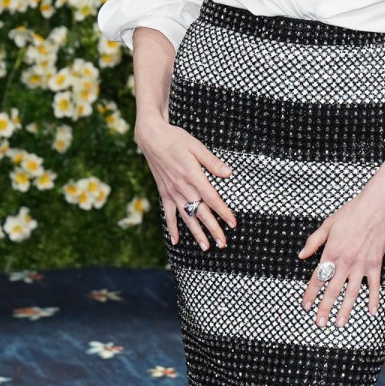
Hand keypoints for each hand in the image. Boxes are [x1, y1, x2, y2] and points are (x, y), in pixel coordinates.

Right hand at [134, 116, 235, 248]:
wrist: (151, 138)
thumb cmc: (176, 139)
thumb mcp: (196, 146)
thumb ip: (212, 162)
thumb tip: (229, 173)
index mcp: (193, 176)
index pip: (212, 199)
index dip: (223, 212)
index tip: (233, 224)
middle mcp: (182, 188)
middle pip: (201, 213)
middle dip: (213, 229)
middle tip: (223, 244)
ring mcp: (172, 193)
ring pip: (187, 217)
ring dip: (196, 233)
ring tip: (206, 247)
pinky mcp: (164, 193)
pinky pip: (168, 214)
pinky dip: (172, 228)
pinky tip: (176, 241)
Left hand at [299, 183, 384, 328]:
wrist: (375, 207)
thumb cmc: (350, 214)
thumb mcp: (327, 225)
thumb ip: (313, 242)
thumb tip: (301, 256)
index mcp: (331, 253)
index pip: (317, 278)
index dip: (310, 294)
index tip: (306, 306)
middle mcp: (345, 262)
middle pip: (332, 290)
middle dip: (325, 308)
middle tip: (320, 324)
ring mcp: (361, 265)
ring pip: (352, 292)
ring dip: (345, 309)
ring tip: (340, 323)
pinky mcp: (375, 264)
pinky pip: (374, 285)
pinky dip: (373, 299)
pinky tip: (371, 312)